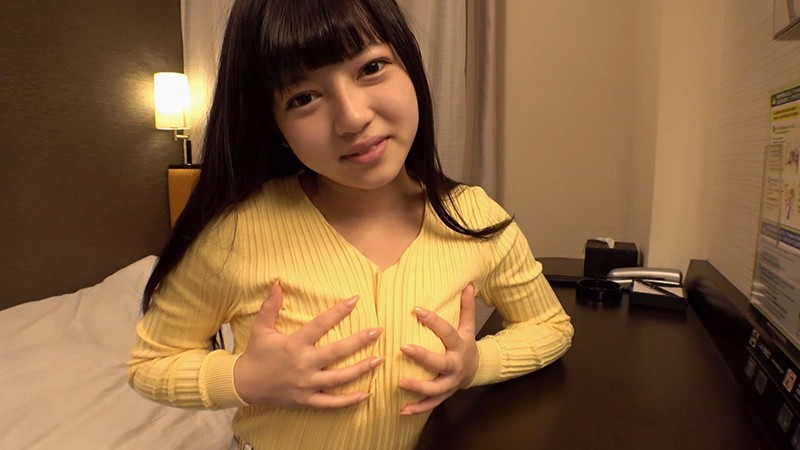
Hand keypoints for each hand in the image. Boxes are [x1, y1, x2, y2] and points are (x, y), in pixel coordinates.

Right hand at [234, 281, 383, 407]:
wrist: (243, 385)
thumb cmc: (256, 354)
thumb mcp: (261, 328)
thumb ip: (271, 306)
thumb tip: (278, 283)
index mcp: (294, 344)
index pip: (320, 324)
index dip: (338, 311)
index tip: (355, 299)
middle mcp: (303, 364)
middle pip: (336, 352)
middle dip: (360, 341)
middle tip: (378, 331)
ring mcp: (306, 384)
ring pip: (339, 378)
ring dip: (361, 369)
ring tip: (379, 360)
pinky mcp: (306, 400)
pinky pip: (331, 403)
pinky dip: (349, 401)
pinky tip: (366, 394)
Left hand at [398, 284, 478, 414]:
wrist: (475, 370)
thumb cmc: (465, 344)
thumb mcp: (468, 326)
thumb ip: (466, 307)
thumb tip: (469, 284)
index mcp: (460, 346)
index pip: (447, 332)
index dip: (433, 320)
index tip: (416, 309)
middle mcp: (456, 366)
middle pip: (441, 363)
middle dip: (423, 356)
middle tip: (403, 347)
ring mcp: (450, 383)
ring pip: (436, 388)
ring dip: (418, 387)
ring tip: (399, 382)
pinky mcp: (444, 396)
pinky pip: (430, 404)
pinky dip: (417, 408)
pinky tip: (401, 409)